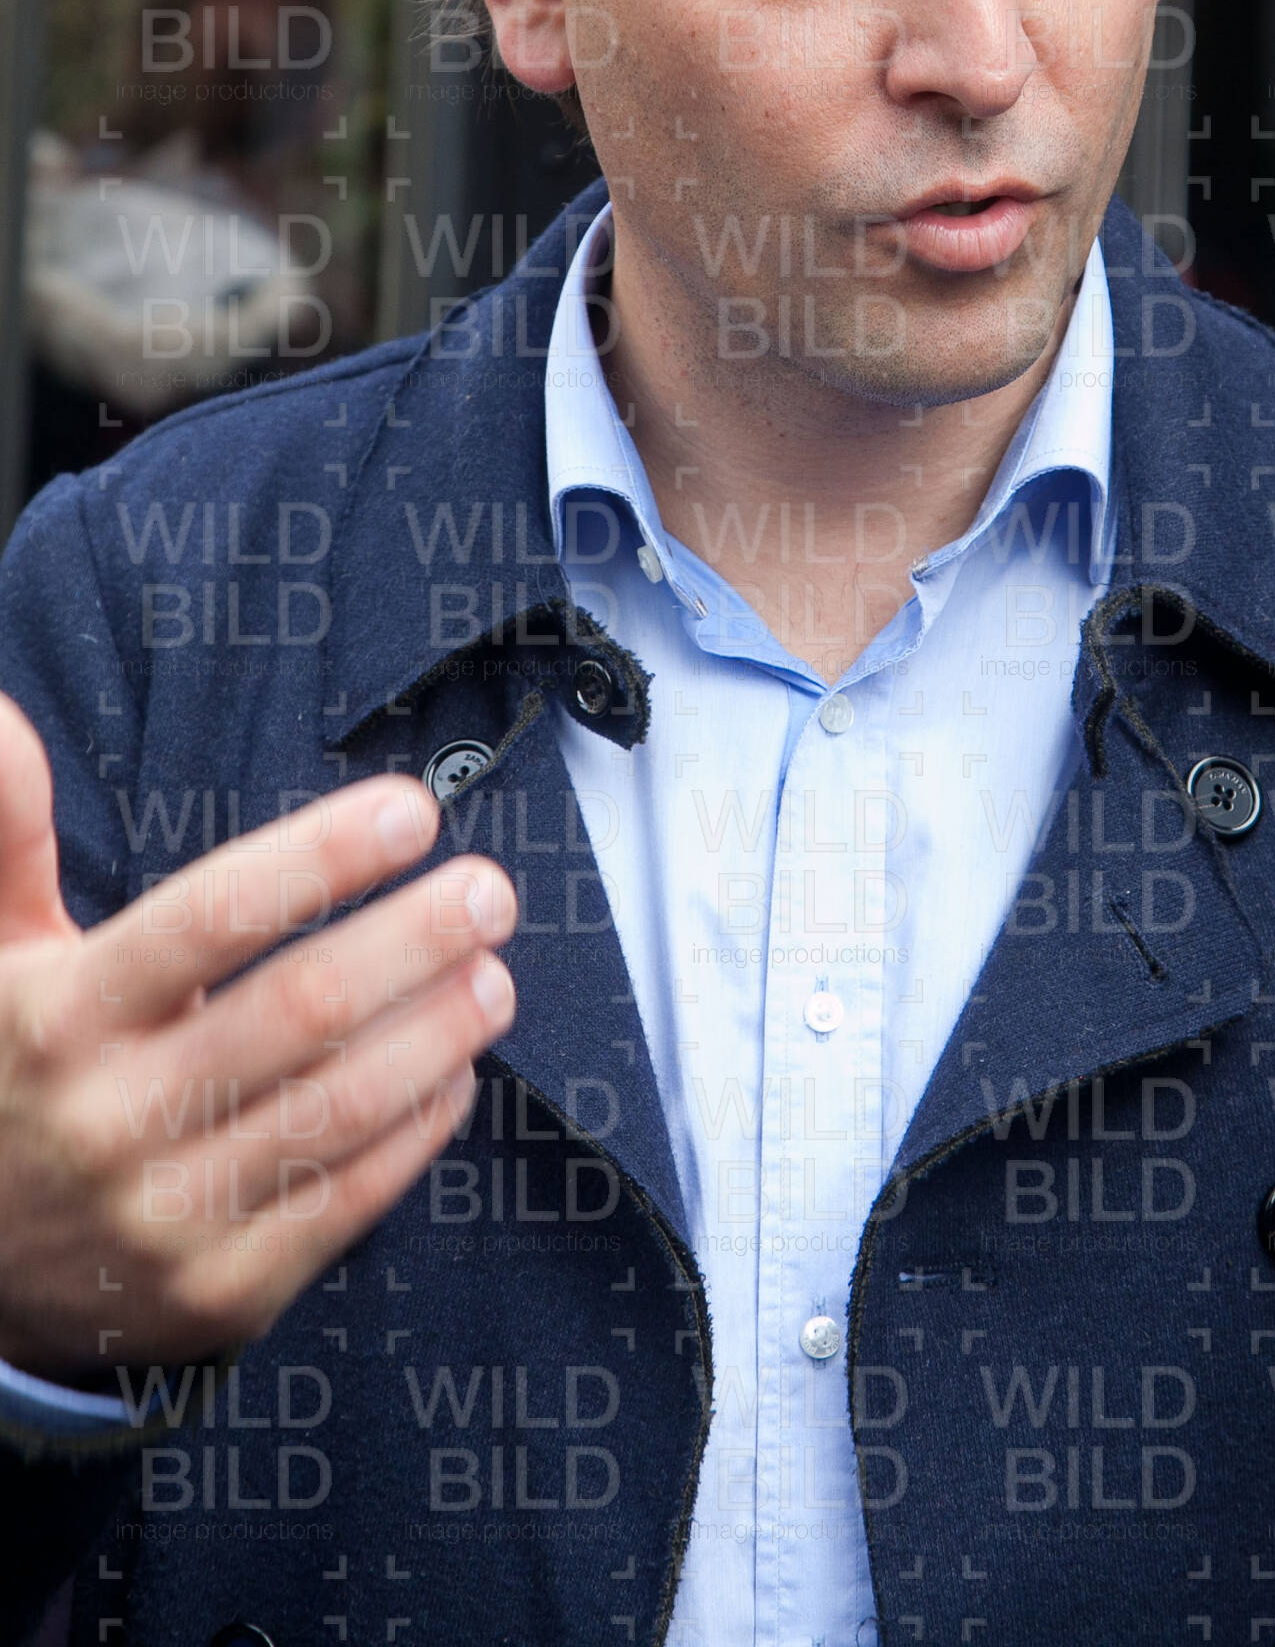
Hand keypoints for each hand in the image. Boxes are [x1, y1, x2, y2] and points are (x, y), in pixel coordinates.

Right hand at [0, 690, 516, 1387]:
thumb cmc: (8, 1075)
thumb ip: (4, 832)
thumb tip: (5, 714)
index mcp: (62, 1018)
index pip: (211, 917)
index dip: (322, 856)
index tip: (412, 810)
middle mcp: (114, 1119)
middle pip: (302, 1012)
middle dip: (415, 940)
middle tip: (489, 889)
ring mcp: (169, 1216)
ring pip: (341, 1110)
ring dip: (438, 1032)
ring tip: (494, 972)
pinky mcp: (221, 1292)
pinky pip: (348, 1200)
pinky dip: (418, 1129)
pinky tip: (455, 1071)